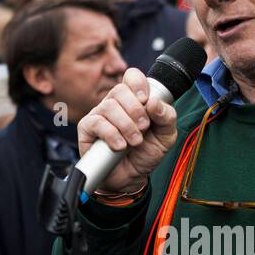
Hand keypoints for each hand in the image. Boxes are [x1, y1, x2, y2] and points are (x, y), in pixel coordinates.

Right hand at [78, 68, 178, 195]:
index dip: (138, 84)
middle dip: (135, 110)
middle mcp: (115, 103)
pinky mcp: (87, 129)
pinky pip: (97, 123)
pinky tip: (120, 146)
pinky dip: (112, 134)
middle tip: (144, 127)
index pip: (132, 76)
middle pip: (120, 90)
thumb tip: (154, 102)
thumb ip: (167, 117)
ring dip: (126, 125)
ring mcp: (100, 114)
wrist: (131, 178)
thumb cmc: (146, 154)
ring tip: (135, 141)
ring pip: (109, 106)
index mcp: (134, 99)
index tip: (146, 101)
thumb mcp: (166, 137)